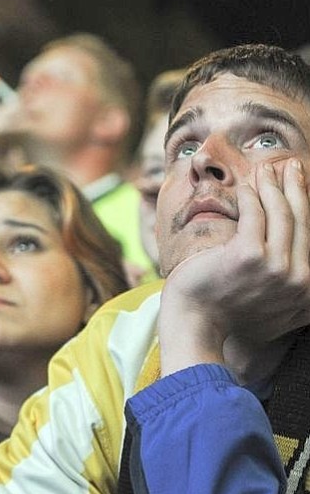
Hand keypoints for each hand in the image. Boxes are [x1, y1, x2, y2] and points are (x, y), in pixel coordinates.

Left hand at [159, 159, 309, 376]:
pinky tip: (245, 187)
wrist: (195, 326)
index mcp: (306, 292)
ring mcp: (276, 268)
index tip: (298, 186)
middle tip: (290, 167)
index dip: (304, 206)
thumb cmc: (223, 316)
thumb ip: (288, 294)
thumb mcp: (271, 310)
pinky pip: (254, 215)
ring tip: (266, 170)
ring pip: (280, 214)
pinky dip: (250, 197)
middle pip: (300, 221)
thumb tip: (298, 274)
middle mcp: (299, 280)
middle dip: (296, 188)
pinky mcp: (249, 255)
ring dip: (274, 186)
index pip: (308, 237)